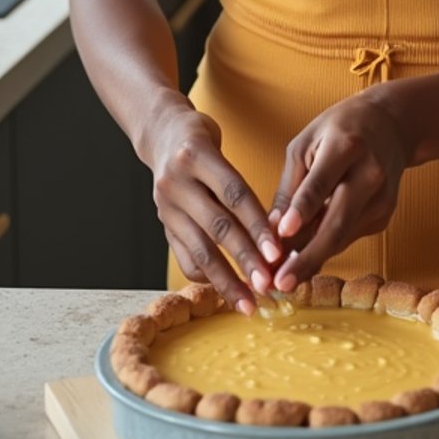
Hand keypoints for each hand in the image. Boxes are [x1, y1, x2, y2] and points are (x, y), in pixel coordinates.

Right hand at [148, 107, 285, 314]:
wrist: (160, 135)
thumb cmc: (202, 140)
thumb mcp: (220, 144)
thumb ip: (240, 184)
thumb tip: (276, 230)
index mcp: (196, 154)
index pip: (233, 194)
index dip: (257, 225)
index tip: (277, 254)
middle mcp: (176, 181)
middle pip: (217, 226)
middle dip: (245, 259)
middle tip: (268, 285)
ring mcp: (166, 207)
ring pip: (200, 249)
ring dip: (227, 280)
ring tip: (249, 303)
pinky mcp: (163, 226)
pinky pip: (185, 258)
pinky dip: (207, 277)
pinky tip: (227, 290)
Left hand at [267, 90, 411, 290]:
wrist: (391, 125)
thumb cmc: (339, 130)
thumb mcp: (306, 143)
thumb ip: (290, 186)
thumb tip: (273, 230)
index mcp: (346, 146)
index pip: (321, 182)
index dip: (302, 209)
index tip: (283, 233)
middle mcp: (369, 173)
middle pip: (338, 222)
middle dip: (307, 256)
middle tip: (280, 282)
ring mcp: (381, 198)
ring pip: (342, 237)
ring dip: (311, 260)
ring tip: (282, 279)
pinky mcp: (383, 215)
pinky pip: (347, 237)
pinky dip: (324, 249)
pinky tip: (303, 259)